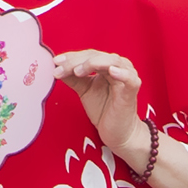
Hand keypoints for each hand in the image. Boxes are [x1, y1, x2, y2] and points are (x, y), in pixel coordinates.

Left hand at [51, 48, 151, 169]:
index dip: (71, 57)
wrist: (117, 132)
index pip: (88, 55)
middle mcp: (118, 66)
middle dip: (76, 61)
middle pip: (96, 56)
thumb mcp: (84, 90)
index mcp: (106, 65)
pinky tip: (111, 71)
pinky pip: (129, 78)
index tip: (55, 62)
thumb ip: (73, 78)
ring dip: (92, 64)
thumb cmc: (104, 110)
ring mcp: (127, 76)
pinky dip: (121, 73)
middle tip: (60, 69)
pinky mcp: (132, 90)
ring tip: (77, 71)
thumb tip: (56, 67)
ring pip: (110, 61)